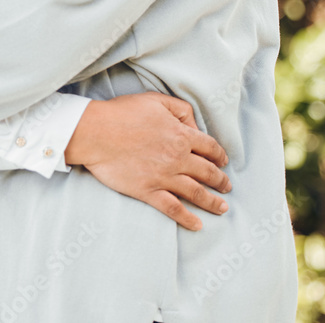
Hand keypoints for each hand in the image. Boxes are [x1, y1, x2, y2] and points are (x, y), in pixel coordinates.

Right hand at [64, 92, 230, 230]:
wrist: (96, 133)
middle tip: (227, 186)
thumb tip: (193, 125)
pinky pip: (173, 208)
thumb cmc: (123, 113)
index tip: (223, 162)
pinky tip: (197, 225)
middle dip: (221, 181)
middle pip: (207, 172)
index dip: (219, 155)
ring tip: (222, 208)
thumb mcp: (155, 100)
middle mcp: (178, 158)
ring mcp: (164, 177)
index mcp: (181, 135)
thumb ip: (180, 109)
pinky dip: (187, 218)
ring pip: (196, 193)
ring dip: (212, 202)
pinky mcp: (148, 191)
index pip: (210, 147)